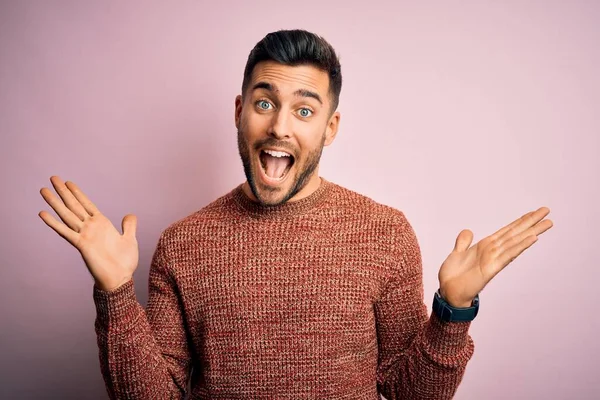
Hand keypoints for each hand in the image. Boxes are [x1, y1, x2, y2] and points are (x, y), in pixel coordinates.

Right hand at [38, 176, 138, 291]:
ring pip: (67, 215)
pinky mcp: (81, 245)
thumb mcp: (130, 239)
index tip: (68, 182)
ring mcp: (84, 235)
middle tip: (52, 178)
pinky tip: (43, 213)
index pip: (87, 204)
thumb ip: (129, 226)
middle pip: (74, 205)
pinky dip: (54, 223)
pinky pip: (65, 232)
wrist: (120, 278)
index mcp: (102, 224)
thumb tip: (130, 215)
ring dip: (55, 202)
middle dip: (63, 192)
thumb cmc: (124, 262)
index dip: (78, 193)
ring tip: (44, 190)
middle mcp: (90, 227)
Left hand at [438, 207, 552, 306]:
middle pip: (515, 233)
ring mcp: (494, 259)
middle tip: (546, 211)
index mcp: (485, 246)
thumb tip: (468, 231)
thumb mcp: (457, 254)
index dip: (520, 221)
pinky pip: (508, 255)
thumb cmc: (453, 277)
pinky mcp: (491, 268)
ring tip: (547, 222)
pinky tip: (533, 238)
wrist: (449, 292)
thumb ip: (463, 242)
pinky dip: (520, 246)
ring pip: (516, 242)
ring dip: (532, 231)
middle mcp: (492, 251)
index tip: (533, 212)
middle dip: (531, 222)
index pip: (507, 231)